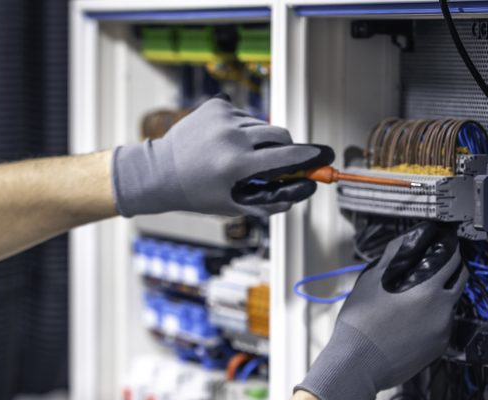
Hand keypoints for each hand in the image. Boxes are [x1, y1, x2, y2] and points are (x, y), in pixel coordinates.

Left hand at [111, 98, 333, 217]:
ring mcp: (222, 117)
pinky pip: (243, 115)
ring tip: (234, 156)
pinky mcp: (216, 105)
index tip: (327, 156)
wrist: (159, 172)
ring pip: (261, 125)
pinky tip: (221, 142)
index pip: (286, 157)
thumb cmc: (197, 194)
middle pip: (280, 134)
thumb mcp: (233, 205)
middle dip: (284, 148)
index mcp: (235, 164)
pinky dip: (241, 129)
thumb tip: (307, 189)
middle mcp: (230, 136)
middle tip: (274, 162)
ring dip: (258, 140)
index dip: (310, 157)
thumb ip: (272, 200)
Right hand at [296, 226, 467, 399]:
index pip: (452, 262)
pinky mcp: (437, 349)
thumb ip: (390, 259)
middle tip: (442, 267)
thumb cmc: (360, 326)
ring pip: (450, 307)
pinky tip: (415, 321)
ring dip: (441, 298)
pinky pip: (441, 327)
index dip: (451, 251)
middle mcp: (442, 311)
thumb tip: (401, 243)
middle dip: (454, 272)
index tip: (448, 247)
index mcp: (428, 290)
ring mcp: (442, 332)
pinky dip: (433, 320)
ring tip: (420, 298)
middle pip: (460, 283)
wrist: (357, 365)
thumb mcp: (370, 283)